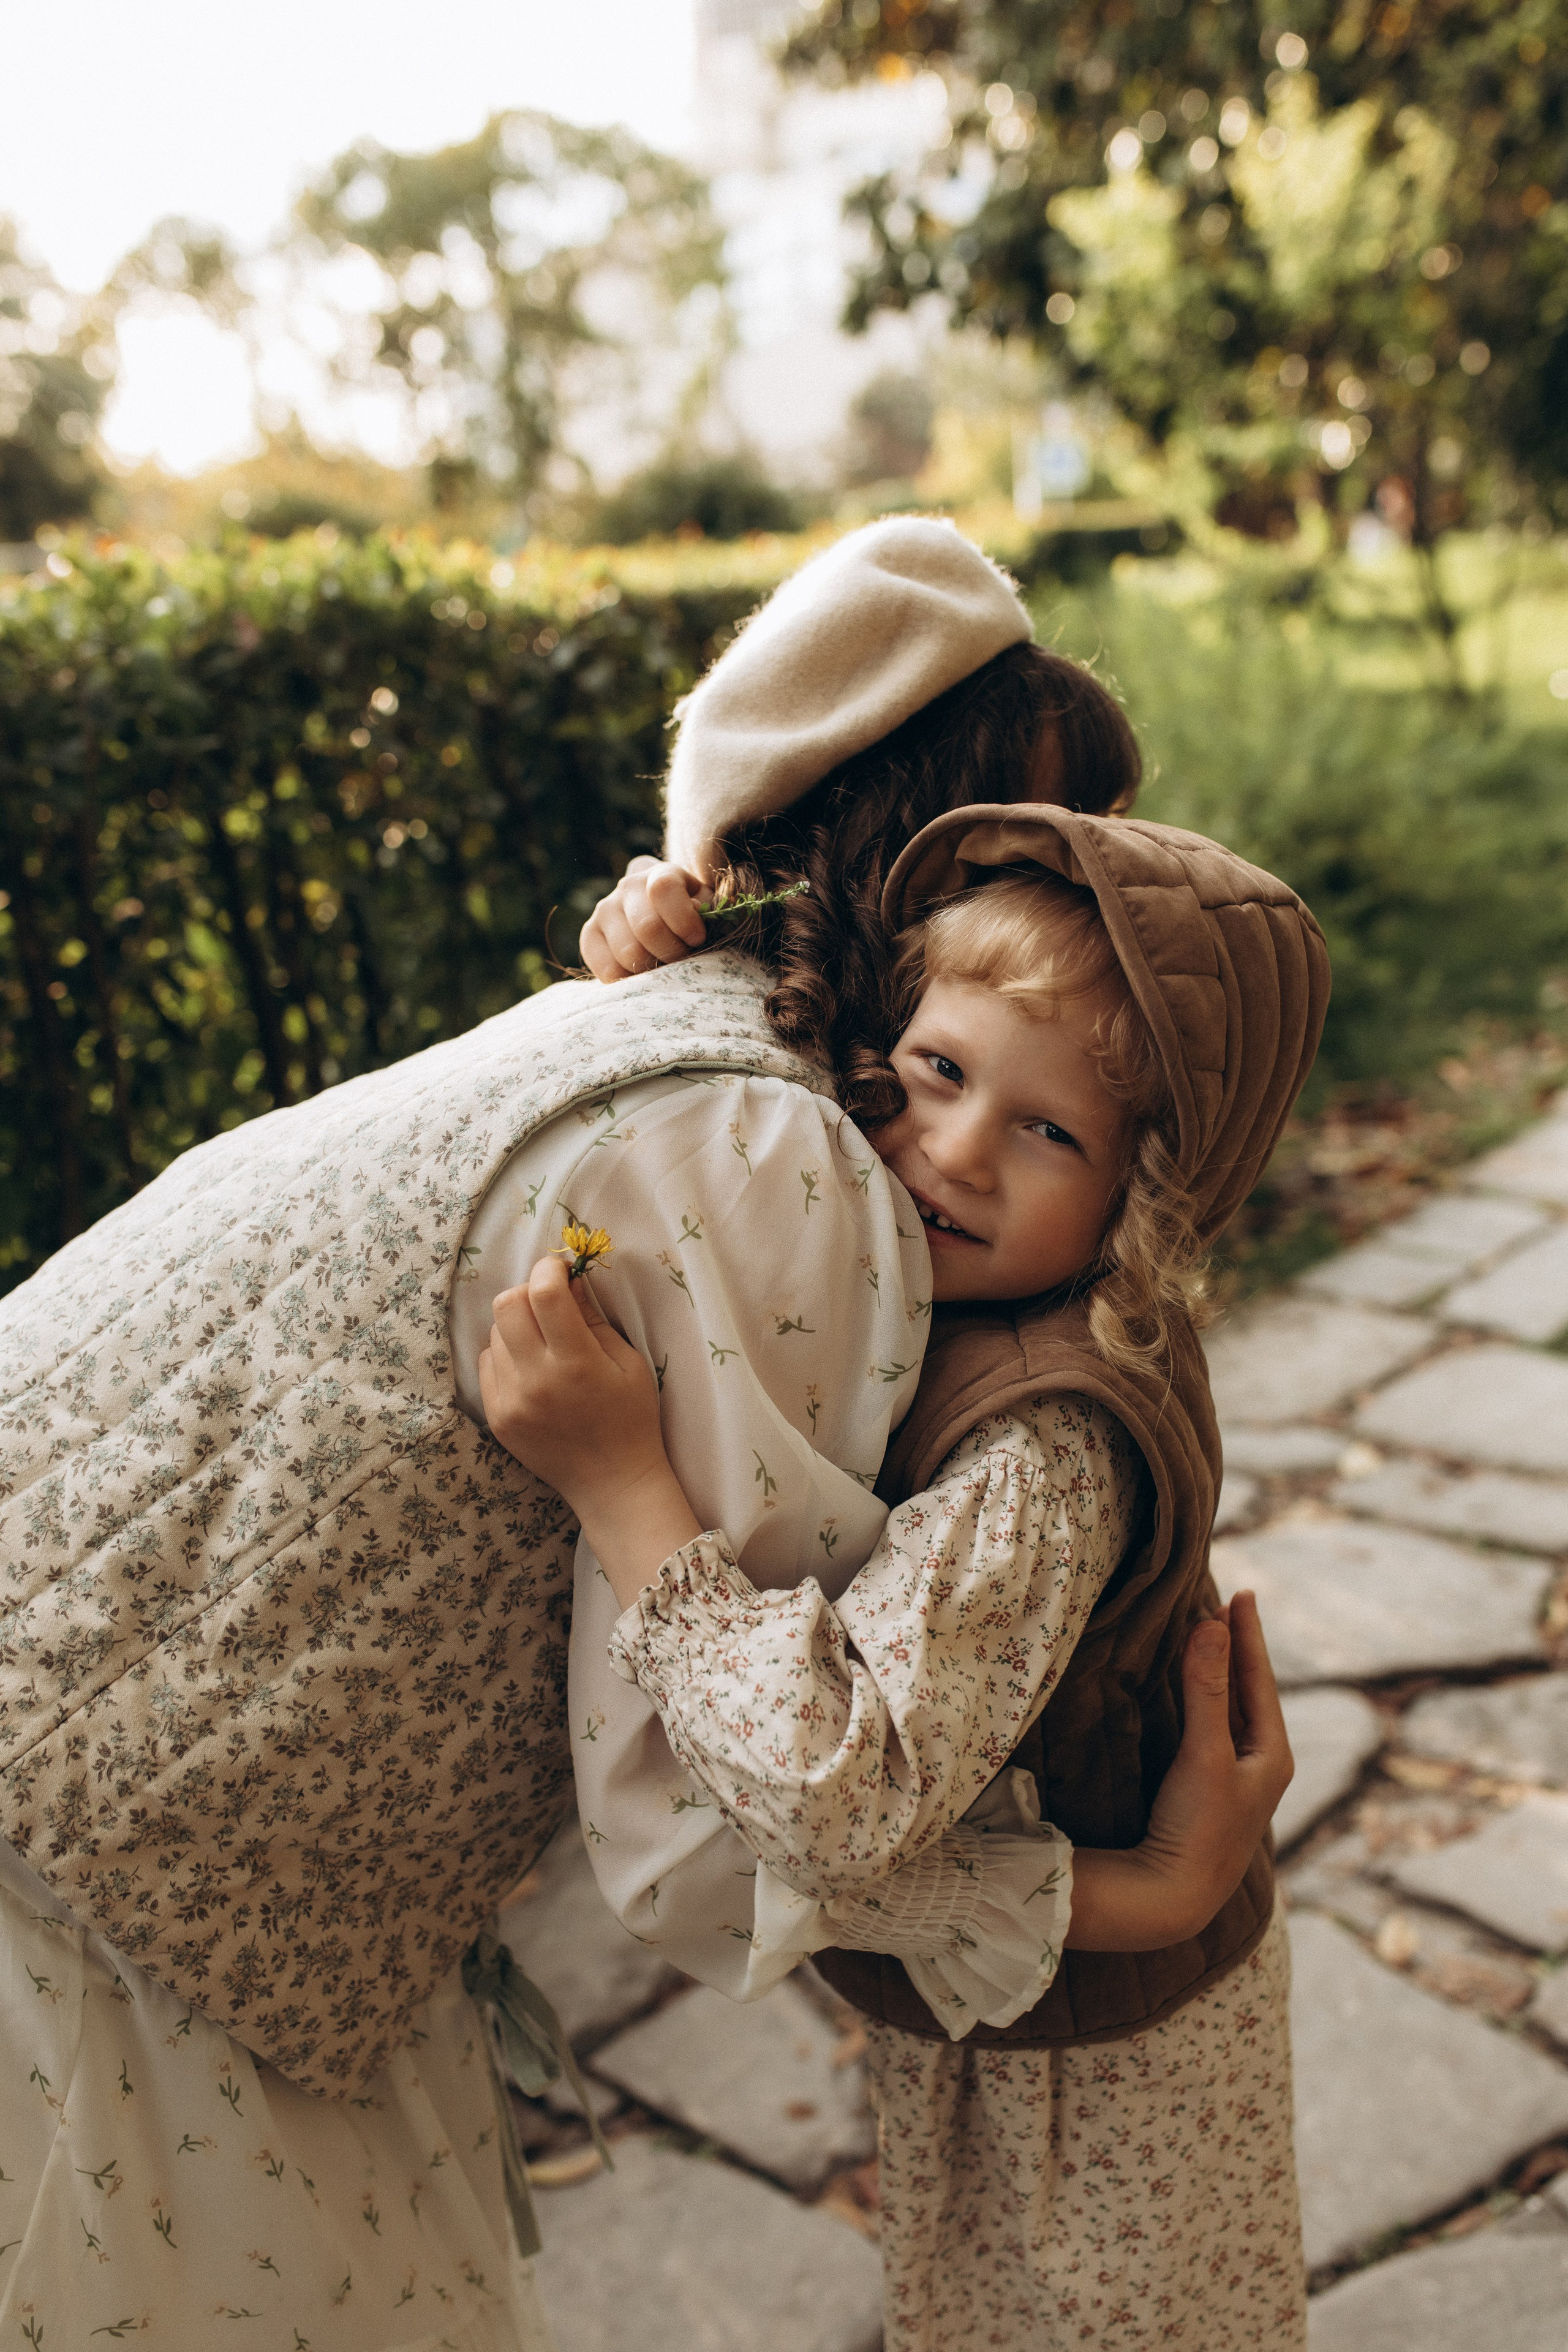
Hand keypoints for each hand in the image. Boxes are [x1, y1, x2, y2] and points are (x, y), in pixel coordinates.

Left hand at [478, 1257, 700, 1604]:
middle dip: (528, 1291)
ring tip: (544, 1341)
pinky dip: (506, 1355)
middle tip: (549, 1301)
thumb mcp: (628, 1363)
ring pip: (494, 1333)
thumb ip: (593, 1320)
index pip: (545, 1294)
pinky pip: (487, 1364)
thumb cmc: (631, 1419)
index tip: (561, 1269)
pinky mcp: (497, 1417)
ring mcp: (511, 1401)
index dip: (549, 1269)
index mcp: (577, 1364)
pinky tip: (532, 1368)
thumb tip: (568, 1281)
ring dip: (517, 1325)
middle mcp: (537, 1381)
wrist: (612, 1483)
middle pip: (507, 1305)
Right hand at [579, 856, 708, 981]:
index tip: (697, 939)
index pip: (663, 889)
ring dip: (652, 969)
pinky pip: (608, 969)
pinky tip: (641, 973)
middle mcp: (628, 887)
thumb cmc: (692, 918)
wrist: (660, 918)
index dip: (683, 919)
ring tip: (662, 966)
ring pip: (629, 953)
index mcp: (660, 874)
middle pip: (648, 928)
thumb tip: (695, 908)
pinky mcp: (589, 935)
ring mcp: (604, 910)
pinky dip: (629, 980)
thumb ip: (707, 909)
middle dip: (672, 952)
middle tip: (681, 960)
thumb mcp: (707, 909)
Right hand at [1065, 1592, 1291, 1951]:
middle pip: (1250, 1692)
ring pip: (1233, 1711)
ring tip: (1213, 1637)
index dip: (1249, 1635)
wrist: (1174, 1897)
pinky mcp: (1210, 1792)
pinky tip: (1196, 1692)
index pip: (1260, 1679)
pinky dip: (1206, 1699)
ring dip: (1222, 1672)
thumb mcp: (1205, 1753)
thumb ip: (1205, 1688)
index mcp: (1273, 1756)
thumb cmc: (1198, 1828)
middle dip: (1237, 1649)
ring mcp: (1236, 1781)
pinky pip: (1215, 1729)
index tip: (1242, 1594)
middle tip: (1228, 1606)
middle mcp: (1261, 1766)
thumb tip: (1210, 1624)